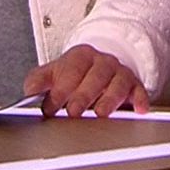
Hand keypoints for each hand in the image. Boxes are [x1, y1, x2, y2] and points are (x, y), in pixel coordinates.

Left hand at [23, 44, 148, 118]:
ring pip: (117, 83)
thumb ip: (39, 80)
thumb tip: (29, 90)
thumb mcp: (55, 72)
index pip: (72, 69)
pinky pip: (139, 91)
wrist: (100, 64)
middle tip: (74, 111)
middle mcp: (102, 62)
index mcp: (81, 56)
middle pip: (95, 75)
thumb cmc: (77, 72)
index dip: (61, 88)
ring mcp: (119, 73)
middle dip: (84, 94)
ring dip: (109, 99)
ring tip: (101, 113)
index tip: (51, 106)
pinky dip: (140, 100)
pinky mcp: (134, 86)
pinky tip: (138, 109)